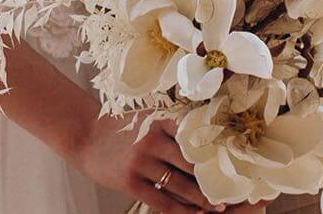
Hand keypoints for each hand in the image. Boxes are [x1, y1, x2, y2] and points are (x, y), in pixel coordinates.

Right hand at [68, 114, 259, 213]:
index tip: (237, 164)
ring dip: (202, 200)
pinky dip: (181, 210)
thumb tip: (209, 139)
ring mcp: (140, 162)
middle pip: (193, 166)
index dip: (218, 154)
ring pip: (181, 187)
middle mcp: (152, 141)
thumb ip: (174, 127)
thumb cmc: (122, 128)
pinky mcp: (130, 182)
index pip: (196, 140)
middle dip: (215, 181)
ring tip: (218, 206)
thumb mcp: (148, 119)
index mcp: (160, 122)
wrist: (85, 135)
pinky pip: (163, 201)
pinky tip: (192, 213)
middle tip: (235, 191)